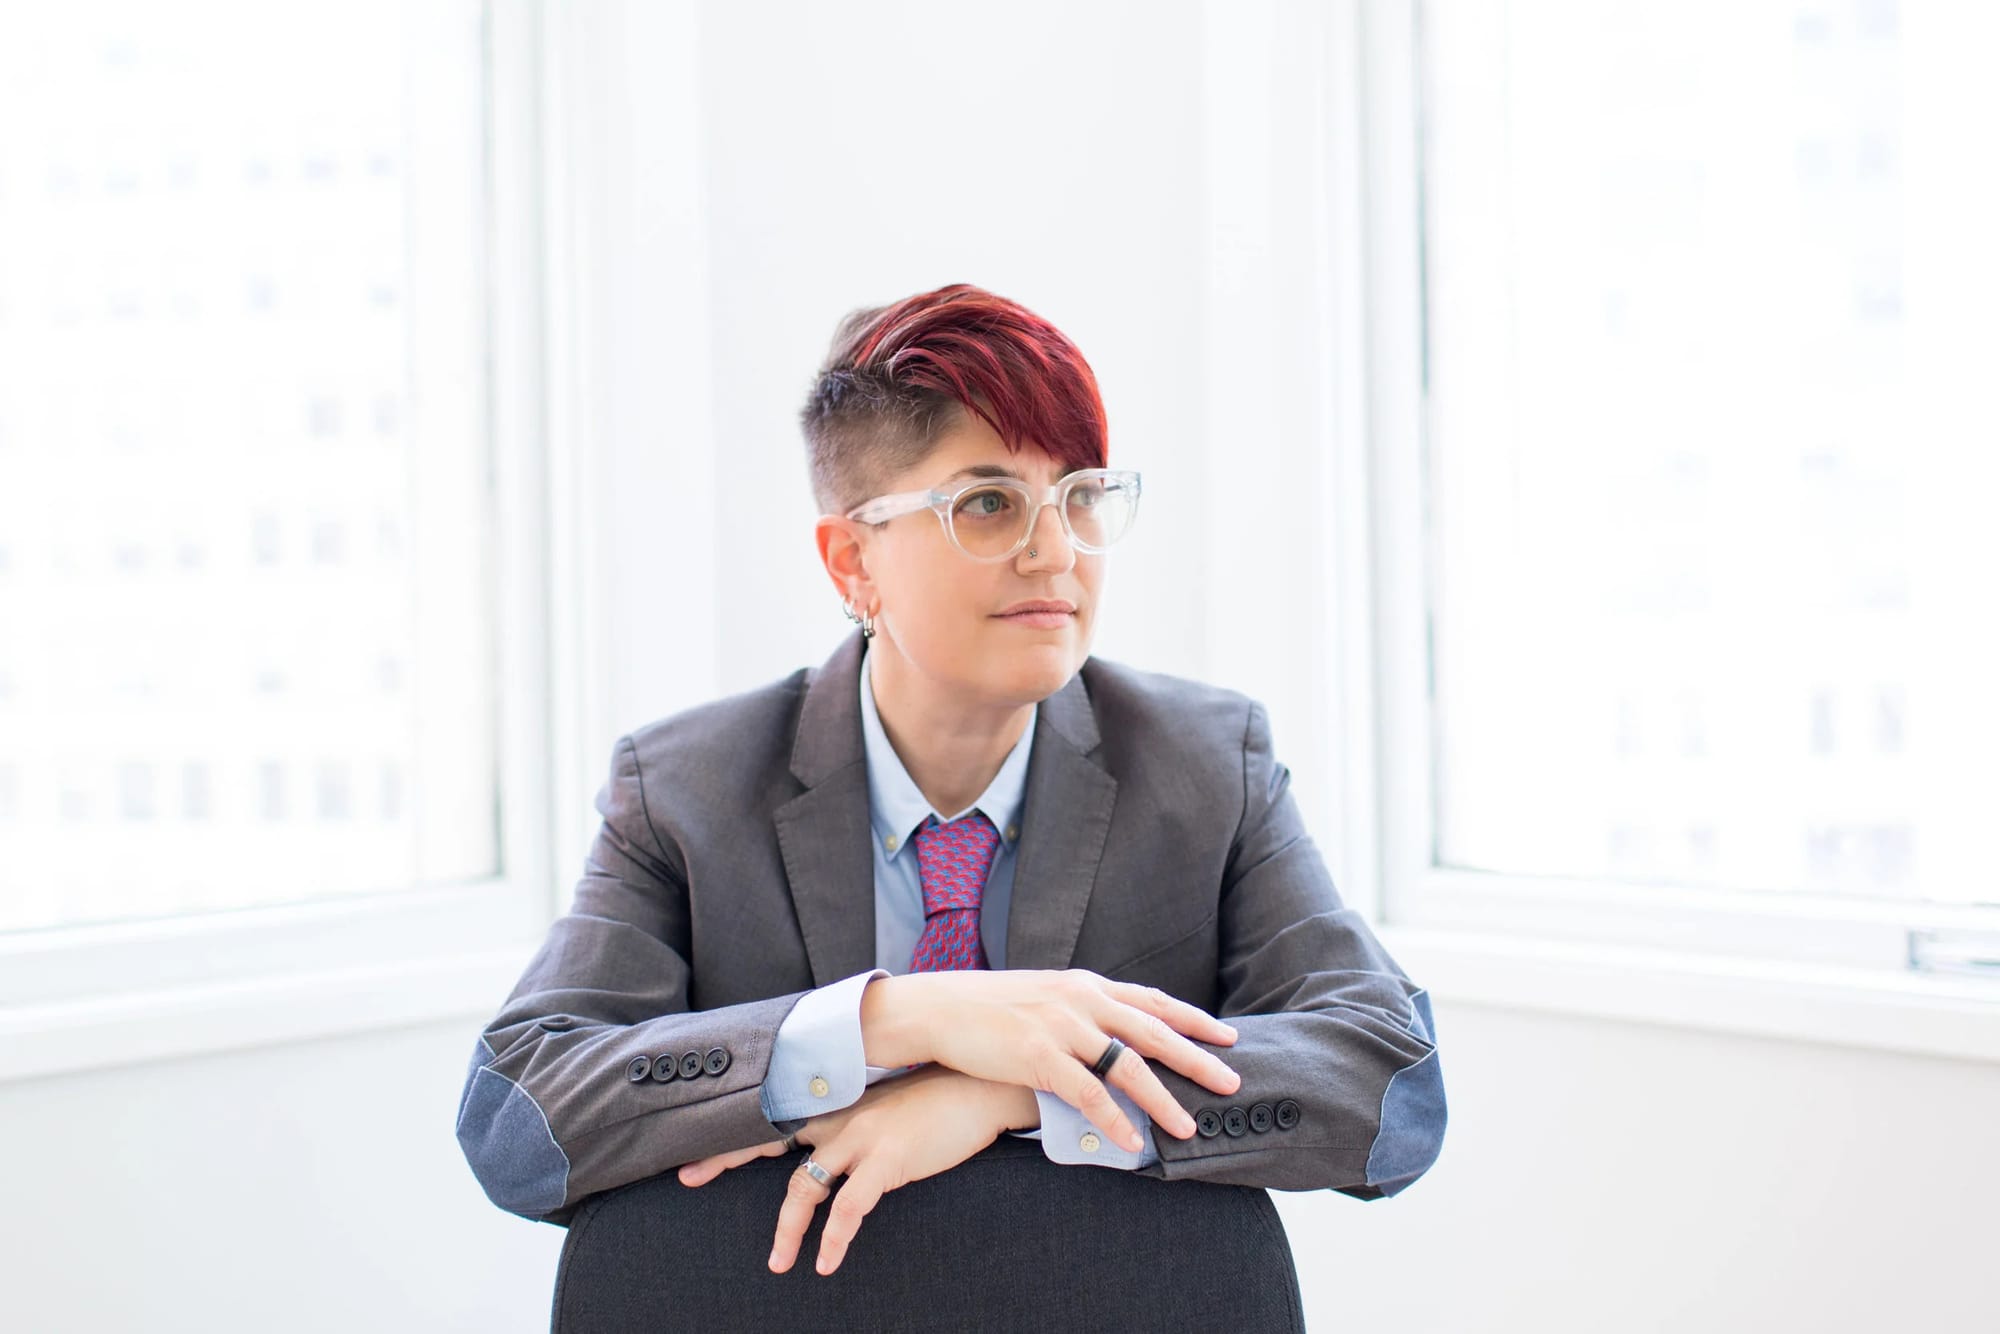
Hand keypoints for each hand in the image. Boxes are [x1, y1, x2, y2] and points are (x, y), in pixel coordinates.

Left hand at [675, 1064, 1030, 1275]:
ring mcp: (861, 1137)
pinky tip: (827, 1262)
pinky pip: (850, 1206)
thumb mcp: (886, 1107)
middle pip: (768, 1139)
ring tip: (780, 1263)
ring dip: (788, 1231)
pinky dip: (833, 1238)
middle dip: (725, 1159)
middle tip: (688, 1178)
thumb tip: (834, 1150)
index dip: (733, 1133)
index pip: (774, 1116)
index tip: (697, 1149)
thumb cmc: (936, 1102)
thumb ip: (856, 1122)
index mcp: (837, 1104)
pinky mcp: (888, 1160)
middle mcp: (839, 1117)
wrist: (980, 1088)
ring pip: (805, 1187)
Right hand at [866, 968, 1240, 1152]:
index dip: (1192, 1019)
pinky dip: (1115, 1120)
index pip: (1152, 1001)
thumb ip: (1080, 1010)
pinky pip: (1087, 1095)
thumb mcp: (1044, 995)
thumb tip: (1111, 1034)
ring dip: (1163, 1099)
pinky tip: (1133, 1142)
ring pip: (1128, 1067)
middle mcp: (1081, 1001)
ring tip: (1189, 1126)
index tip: (1226, 1035)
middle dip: (1197, 1058)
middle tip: (1231, 1081)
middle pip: (1153, 1032)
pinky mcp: (1038, 1056)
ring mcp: (1062, 1027)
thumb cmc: (989, 1006)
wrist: (940, 1007)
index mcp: (1086, 985)